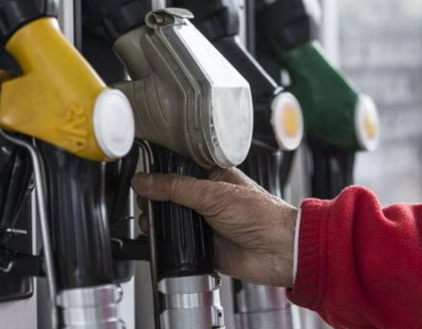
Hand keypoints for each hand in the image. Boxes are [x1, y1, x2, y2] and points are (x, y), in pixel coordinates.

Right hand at [132, 168, 296, 287]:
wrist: (280, 251)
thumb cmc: (263, 215)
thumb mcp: (214, 194)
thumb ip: (176, 188)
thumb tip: (144, 181)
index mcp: (214, 177)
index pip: (179, 170)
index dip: (160, 172)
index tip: (141, 175)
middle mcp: (209, 199)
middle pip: (171, 197)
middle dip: (154, 200)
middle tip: (144, 202)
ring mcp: (206, 224)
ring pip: (172, 221)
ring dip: (158, 222)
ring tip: (148, 222)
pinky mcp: (204, 248)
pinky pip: (178, 245)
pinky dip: (167, 244)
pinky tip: (158, 241)